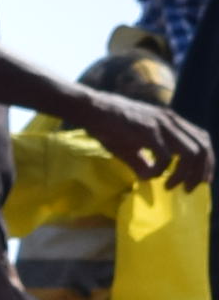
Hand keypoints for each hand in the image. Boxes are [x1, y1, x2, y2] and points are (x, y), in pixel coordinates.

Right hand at [69, 88, 215, 190]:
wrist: (92, 110)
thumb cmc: (110, 127)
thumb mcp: (131, 146)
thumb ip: (144, 161)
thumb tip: (148, 179)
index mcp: (173, 122)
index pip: (202, 140)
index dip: (206, 162)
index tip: (198, 180)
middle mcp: (172, 121)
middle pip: (202, 148)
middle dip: (200, 172)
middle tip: (189, 189)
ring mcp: (162, 125)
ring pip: (190, 153)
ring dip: (184, 174)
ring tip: (171, 186)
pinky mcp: (148, 131)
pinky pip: (165, 156)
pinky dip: (160, 171)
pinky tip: (149, 176)